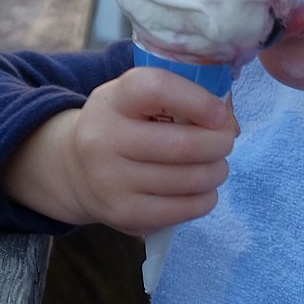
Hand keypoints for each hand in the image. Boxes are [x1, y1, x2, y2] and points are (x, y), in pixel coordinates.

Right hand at [0, 67, 235, 235]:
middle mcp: (104, 140)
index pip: (156, 89)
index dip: (198, 100)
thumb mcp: (137, 100)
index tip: (219, 114)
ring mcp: (112, 181)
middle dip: (219, 144)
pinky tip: (200, 189)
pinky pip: (183, 210)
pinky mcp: (124, 214)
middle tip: (225, 142)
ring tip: (216, 166)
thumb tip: (228, 124)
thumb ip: (182, 99)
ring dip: (216, 172)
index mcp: (112, 100)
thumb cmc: (122, 126)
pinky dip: (205, 199)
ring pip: (188, 180)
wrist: (76, 169)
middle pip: (181, 145)